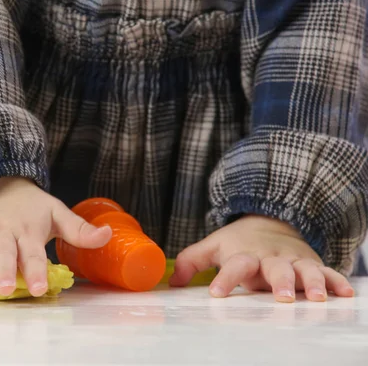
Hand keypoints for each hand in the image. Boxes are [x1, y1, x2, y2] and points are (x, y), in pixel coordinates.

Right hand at [0, 177, 111, 301]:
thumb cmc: (29, 206)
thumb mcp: (56, 212)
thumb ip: (79, 229)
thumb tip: (108, 235)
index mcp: (26, 228)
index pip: (32, 250)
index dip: (36, 269)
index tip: (39, 288)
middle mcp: (0, 230)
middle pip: (1, 251)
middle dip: (4, 270)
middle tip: (6, 290)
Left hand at [169, 215, 354, 301]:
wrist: (270, 220)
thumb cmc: (238, 242)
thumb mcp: (213, 246)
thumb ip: (191, 262)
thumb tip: (172, 282)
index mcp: (244, 255)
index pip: (233, 266)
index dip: (225, 279)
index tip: (216, 293)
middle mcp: (270, 258)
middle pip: (275, 269)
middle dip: (279, 282)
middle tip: (281, 297)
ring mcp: (292, 261)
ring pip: (304, 270)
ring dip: (312, 283)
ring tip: (316, 298)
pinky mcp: (310, 263)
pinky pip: (327, 271)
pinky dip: (337, 281)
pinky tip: (346, 294)